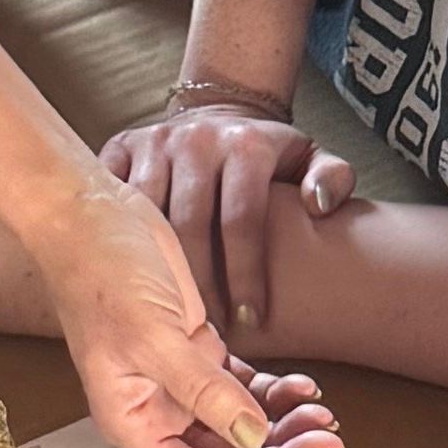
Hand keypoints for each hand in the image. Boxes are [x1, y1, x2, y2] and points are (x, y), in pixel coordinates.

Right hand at [26, 162, 349, 447]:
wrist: (90, 212)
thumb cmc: (98, 272)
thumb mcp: (154, 336)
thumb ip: (204, 391)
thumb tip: (252, 435)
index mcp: (134, 423)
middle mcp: (157, 410)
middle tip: (328, 445)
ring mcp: (179, 381)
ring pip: (241, 426)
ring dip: (284, 427)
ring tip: (322, 416)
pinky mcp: (196, 348)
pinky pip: (243, 387)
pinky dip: (274, 392)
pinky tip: (302, 387)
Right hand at [101, 86, 352, 344]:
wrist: (216, 114)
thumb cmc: (267, 155)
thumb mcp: (310, 156)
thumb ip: (332, 177)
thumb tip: (319, 206)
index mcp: (246, 145)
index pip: (242, 220)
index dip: (247, 275)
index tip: (252, 320)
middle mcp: (196, 139)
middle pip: (190, 226)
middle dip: (200, 285)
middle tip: (208, 333)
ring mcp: (154, 143)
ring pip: (148, 218)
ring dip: (157, 272)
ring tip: (170, 319)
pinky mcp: (121, 148)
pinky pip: (114, 200)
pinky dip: (119, 241)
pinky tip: (134, 282)